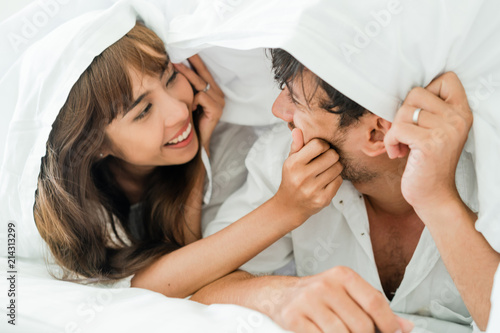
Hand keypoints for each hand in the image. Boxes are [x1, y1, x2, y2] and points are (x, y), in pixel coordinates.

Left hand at [174, 55, 224, 152]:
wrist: (196, 142)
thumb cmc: (190, 120)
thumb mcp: (187, 100)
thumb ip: (186, 86)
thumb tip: (172, 67)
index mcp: (212, 89)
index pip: (202, 70)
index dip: (192, 60)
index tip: (180, 49)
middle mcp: (218, 93)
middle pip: (202, 73)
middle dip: (188, 62)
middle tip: (175, 53)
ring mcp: (219, 101)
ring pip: (200, 83)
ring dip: (186, 78)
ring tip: (173, 68)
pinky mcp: (217, 110)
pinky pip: (201, 97)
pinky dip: (192, 100)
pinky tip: (189, 107)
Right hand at [271, 266, 413, 332]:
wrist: (279, 295)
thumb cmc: (319, 296)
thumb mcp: (347, 294)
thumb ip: (375, 309)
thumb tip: (405, 327)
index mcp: (342, 275)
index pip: (375, 302)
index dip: (388, 325)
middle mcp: (325, 285)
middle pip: (361, 325)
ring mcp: (308, 301)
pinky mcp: (293, 318)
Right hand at [274, 128, 342, 221]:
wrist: (290, 206)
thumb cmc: (292, 179)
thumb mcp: (290, 161)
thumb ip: (296, 145)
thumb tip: (298, 129)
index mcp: (294, 164)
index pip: (318, 144)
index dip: (323, 145)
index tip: (320, 149)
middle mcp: (302, 177)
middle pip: (332, 155)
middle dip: (331, 155)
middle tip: (325, 159)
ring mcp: (313, 189)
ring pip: (338, 167)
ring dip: (335, 166)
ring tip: (326, 169)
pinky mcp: (323, 199)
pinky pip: (339, 181)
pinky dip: (335, 178)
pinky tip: (327, 180)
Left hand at [384, 72, 472, 214]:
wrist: (434, 196)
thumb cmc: (429, 163)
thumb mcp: (437, 132)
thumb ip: (430, 111)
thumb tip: (405, 94)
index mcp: (462, 112)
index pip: (447, 78)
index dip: (425, 91)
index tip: (419, 114)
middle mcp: (458, 118)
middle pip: (416, 93)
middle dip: (403, 113)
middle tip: (405, 133)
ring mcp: (445, 131)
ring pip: (404, 111)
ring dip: (394, 130)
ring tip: (401, 146)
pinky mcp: (429, 144)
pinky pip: (397, 129)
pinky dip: (390, 142)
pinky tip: (397, 153)